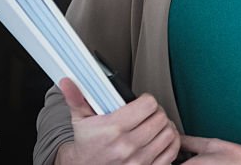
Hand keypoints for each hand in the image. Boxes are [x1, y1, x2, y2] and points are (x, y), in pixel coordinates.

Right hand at [55, 77, 180, 164]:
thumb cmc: (87, 144)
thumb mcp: (81, 120)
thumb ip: (77, 98)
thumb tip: (68, 82)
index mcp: (112, 129)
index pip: (148, 105)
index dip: (146, 100)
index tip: (141, 102)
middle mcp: (126, 146)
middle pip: (160, 117)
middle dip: (156, 112)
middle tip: (148, 113)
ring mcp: (138, 160)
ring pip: (168, 133)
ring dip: (164, 126)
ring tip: (154, 124)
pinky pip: (171, 151)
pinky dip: (171, 142)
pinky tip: (161, 138)